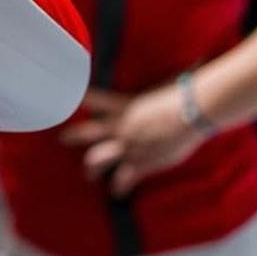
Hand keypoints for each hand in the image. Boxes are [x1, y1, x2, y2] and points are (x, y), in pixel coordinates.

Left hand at [61, 85, 201, 196]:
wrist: (193, 112)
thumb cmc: (183, 94)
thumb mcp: (162, 85)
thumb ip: (156, 84)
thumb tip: (174, 63)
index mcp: (124, 105)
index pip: (93, 99)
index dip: (77, 99)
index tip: (63, 98)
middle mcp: (121, 125)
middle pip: (87, 132)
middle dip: (72, 136)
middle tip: (63, 139)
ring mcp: (128, 145)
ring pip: (97, 159)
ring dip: (91, 168)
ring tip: (89, 175)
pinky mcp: (140, 162)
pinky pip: (123, 178)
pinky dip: (119, 187)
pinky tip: (116, 193)